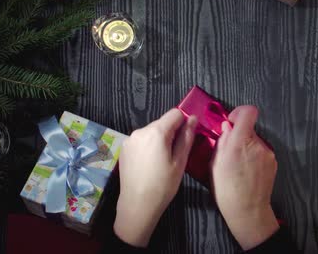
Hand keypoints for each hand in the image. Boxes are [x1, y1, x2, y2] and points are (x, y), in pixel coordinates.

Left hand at [114, 109, 196, 246]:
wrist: (137, 204)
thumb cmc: (163, 185)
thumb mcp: (180, 161)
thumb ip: (187, 137)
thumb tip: (193, 118)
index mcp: (156, 132)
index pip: (175, 113)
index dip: (184, 122)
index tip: (186, 138)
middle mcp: (140, 131)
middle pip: (162, 122)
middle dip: (171, 133)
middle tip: (175, 154)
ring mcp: (130, 139)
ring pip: (152, 131)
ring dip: (160, 139)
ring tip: (162, 161)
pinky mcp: (124, 148)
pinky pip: (142, 140)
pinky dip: (149, 146)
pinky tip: (150, 164)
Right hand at [211, 105, 279, 249]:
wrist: (248, 210)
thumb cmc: (227, 190)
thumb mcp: (215, 164)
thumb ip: (223, 141)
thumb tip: (228, 127)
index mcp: (240, 143)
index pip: (248, 112)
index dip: (239, 113)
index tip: (232, 122)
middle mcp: (257, 145)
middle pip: (249, 128)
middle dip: (240, 135)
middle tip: (230, 150)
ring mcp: (267, 153)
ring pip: (255, 141)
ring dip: (247, 147)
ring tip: (239, 165)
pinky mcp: (273, 161)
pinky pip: (261, 151)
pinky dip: (254, 156)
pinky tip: (248, 171)